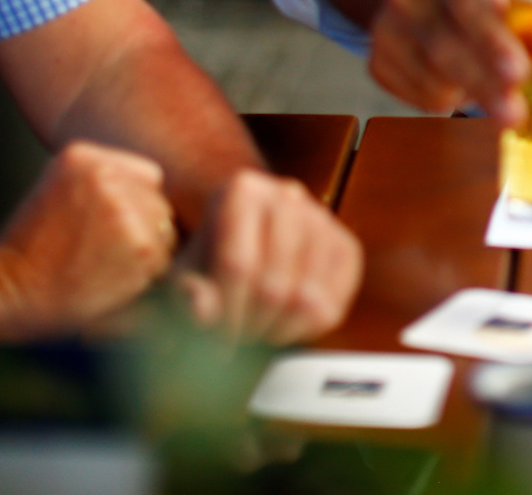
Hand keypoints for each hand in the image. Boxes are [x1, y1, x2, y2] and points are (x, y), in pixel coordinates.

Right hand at [0, 140, 176, 333]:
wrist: (9, 295)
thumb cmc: (32, 249)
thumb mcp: (58, 188)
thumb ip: (105, 177)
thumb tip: (156, 189)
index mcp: (82, 156)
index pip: (147, 175)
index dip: (136, 205)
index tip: (108, 228)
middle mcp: (107, 175)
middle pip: (158, 203)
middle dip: (142, 229)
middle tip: (102, 252)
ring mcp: (126, 209)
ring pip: (165, 230)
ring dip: (147, 251)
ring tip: (104, 265)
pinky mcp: (141, 245)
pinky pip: (165, 258)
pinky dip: (146, 275)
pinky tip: (110, 280)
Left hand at [173, 169, 363, 344]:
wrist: (248, 238)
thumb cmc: (211, 257)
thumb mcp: (185, 272)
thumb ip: (187, 293)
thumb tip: (203, 311)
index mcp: (243, 190)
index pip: (237, 265)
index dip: (225, 314)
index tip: (214, 341)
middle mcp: (288, 195)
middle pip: (274, 285)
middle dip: (251, 326)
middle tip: (236, 340)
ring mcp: (324, 220)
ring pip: (307, 299)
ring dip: (277, 330)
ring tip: (257, 332)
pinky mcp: (346, 247)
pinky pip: (334, 305)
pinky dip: (306, 329)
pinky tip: (283, 325)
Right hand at [366, 0, 530, 124]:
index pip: (467, 3)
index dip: (493, 39)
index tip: (519, 70)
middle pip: (445, 49)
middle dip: (485, 85)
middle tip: (516, 113)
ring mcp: (386, 31)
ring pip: (433, 81)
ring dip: (472, 97)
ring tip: (502, 96)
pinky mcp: (377, 62)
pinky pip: (419, 97)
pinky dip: (451, 101)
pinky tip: (463, 86)